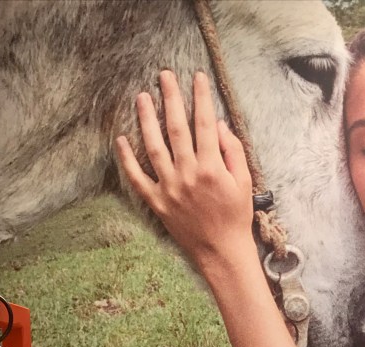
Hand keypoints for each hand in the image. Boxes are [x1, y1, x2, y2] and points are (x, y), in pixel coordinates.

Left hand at [115, 70, 253, 269]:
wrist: (222, 252)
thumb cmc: (236, 217)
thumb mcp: (244, 182)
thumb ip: (232, 151)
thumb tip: (218, 125)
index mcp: (211, 167)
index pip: (204, 124)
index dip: (200, 98)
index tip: (197, 78)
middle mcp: (188, 174)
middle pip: (176, 128)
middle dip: (171, 98)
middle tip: (164, 76)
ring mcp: (170, 188)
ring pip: (153, 147)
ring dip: (146, 120)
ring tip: (142, 98)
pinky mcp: (158, 203)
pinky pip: (138, 178)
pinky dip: (127, 159)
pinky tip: (120, 139)